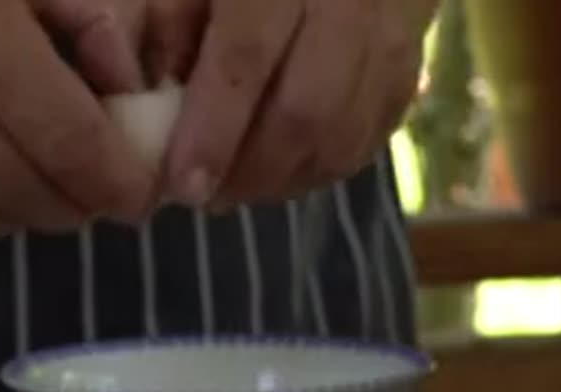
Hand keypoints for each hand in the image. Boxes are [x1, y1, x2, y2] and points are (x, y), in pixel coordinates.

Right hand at [0, 0, 158, 234]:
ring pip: (2, 220)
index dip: (122, 183)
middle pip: (44, 200)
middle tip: (110, 181)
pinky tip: (8, 174)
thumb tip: (130, 88)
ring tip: (62, 181)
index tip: (146, 187)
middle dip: (89, 203)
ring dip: (43, 211)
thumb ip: (84, 21)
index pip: (76, 150)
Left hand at [163, 0, 437, 206]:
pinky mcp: (413, 62)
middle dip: (250, 171)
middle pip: (306, 111)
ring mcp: (394, 29)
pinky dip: (321, 168)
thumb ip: (166, 25)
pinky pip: (371, 137)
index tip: (184, 186)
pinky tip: (280, 173)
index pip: (245, 58)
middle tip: (207, 198)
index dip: (214, 131)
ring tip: (237, 189)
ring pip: (344, 133)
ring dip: (284, 179)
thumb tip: (147, 98)